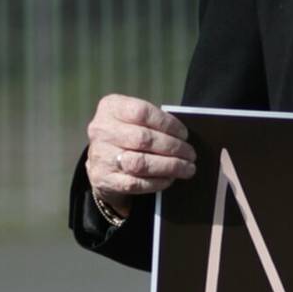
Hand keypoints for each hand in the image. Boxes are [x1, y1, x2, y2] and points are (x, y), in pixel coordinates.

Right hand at [84, 94, 195, 217]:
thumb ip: (153, 122)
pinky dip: (157, 181)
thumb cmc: (126, 135)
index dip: (168, 124)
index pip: (142, 113)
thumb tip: (183, 137)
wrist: (102, 162)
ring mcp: (101, 156)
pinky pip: (135, 183)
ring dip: (169, 166)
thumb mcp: (133, 119)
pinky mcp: (105, 179)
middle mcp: (102, 130)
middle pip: (143, 139)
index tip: (184, 134)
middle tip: (190, 154)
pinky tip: (170, 178)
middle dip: (173, 147)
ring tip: (187, 168)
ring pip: (139, 163)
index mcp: (111, 108)